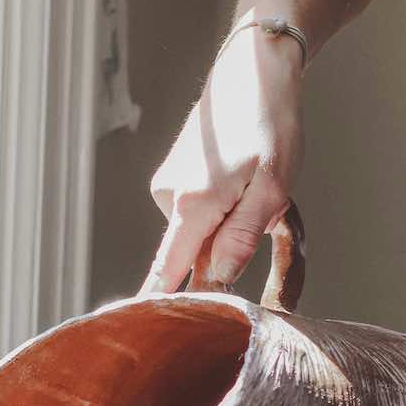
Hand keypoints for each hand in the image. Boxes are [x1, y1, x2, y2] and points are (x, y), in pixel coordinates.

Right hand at [140, 21, 303, 295]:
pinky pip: (199, 212)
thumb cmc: (272, 125)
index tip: (134, 336)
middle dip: (228, 252)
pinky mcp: (175, 177)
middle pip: (192, 256)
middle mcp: (170, 196)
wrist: (255, 69)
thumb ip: (241, 238)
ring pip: (200, 232)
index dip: (156, 306)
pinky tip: (242, 177)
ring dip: (231, 224)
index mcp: (193, 204)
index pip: (168, 271)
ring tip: (258, 186)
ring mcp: (169, 185)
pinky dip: (223, 206)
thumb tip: (216, 281)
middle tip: (269, 217)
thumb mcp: (272, 187)